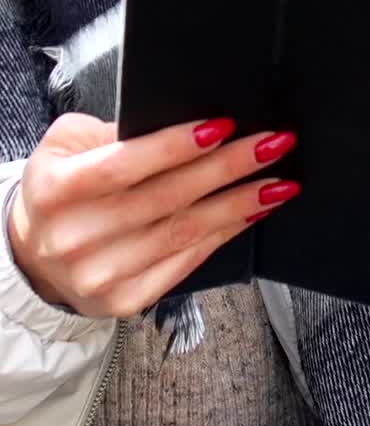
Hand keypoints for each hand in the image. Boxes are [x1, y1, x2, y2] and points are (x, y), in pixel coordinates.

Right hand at [8, 114, 298, 317]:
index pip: (125, 164)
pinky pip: (186, 262)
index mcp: (58, 190)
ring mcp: (101, 275)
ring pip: (185, 232)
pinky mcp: (125, 299)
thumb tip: (187, 130)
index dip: (177, 145)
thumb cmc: (62, 185)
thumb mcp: (69, 144)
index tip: (225, 126)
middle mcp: (76, 237)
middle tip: (274, 143)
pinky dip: (225, 234)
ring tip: (279, 181)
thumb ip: (116, 133)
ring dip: (240, 204)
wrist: (34, 251)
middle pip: (167, 197)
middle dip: (229, 167)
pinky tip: (253, 213)